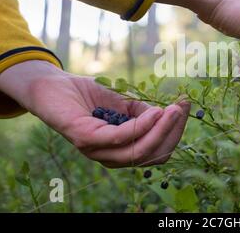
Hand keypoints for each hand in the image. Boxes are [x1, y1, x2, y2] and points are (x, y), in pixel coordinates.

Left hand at [0, 61, 190, 167]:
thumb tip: (169, 115)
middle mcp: (110, 156)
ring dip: (161, 130)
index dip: (174, 133)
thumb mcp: (125, 103)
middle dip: (172, 132)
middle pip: (151, 155)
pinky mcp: (84, 139)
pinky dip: (141, 126)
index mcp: (121, 150)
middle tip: (182, 108)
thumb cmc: (89, 94)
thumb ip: (145, 113)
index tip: (185, 108)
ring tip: (172, 110)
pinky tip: (153, 111)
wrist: (53, 84)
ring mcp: (96, 150)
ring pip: (138, 152)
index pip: (156, 152)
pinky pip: (119, 138)